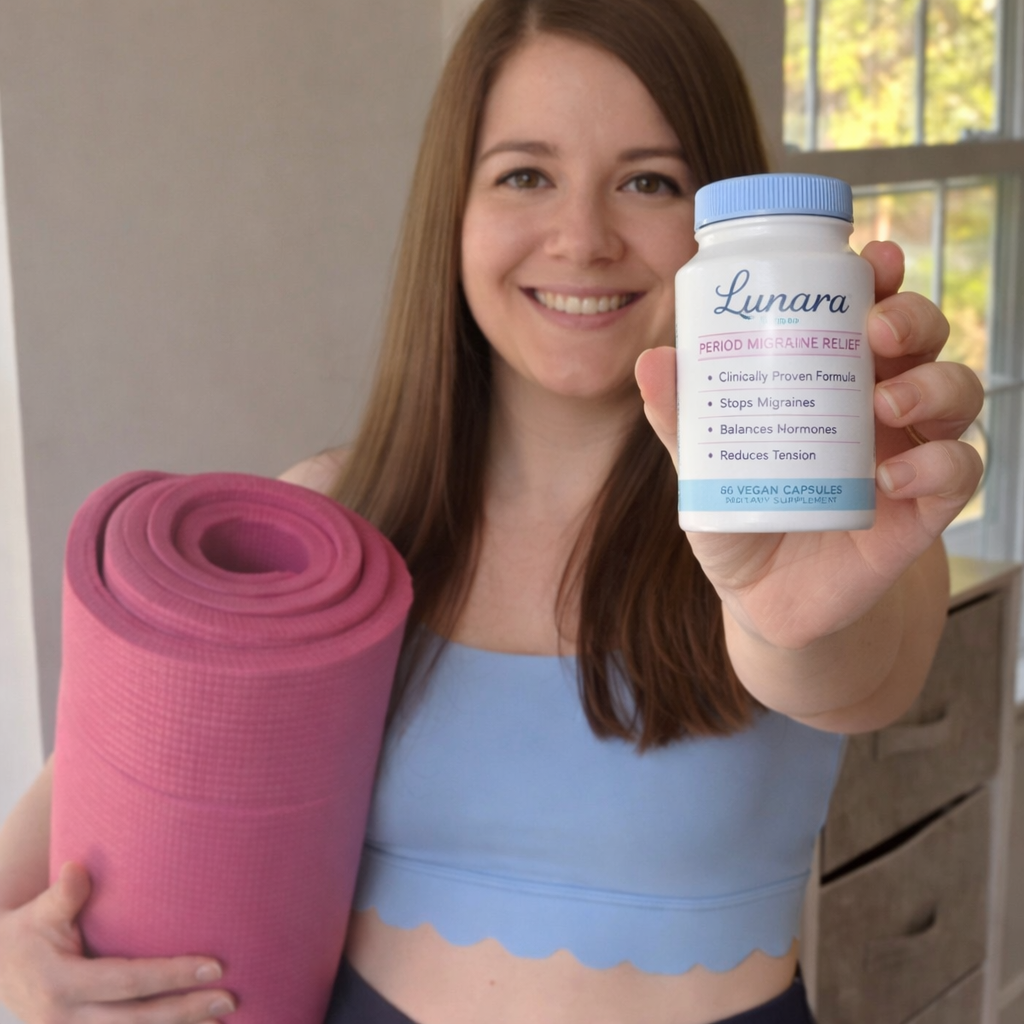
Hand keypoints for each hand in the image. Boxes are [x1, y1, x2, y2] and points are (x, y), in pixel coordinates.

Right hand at [0, 862, 235, 1023]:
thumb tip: (78, 868)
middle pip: (136, 1022)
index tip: (214, 966)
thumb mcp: (40, 912)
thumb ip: (64, 894)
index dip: (172, 976)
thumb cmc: (28, 932)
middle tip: (230, 1000)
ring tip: (221, 1021)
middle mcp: (63, 1021)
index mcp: (60, 984)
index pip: (128, 982)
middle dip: (185, 1012)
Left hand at [635, 240, 983, 649]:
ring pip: (958, 391)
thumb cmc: (740, 520)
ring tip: (885, 403)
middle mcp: (880, 405)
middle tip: (875, 330)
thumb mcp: (703, 470)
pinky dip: (938, 465)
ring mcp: (909, 452)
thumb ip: (683, 421)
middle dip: (912, 317)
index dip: (880, 277)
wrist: (765, 601)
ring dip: (933, 384)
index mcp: (831, 379)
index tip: (871, 257)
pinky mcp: (924, 508)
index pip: (868, 311)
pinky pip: (959, 472)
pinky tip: (890, 476)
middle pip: (923, 337)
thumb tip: (653, 360)